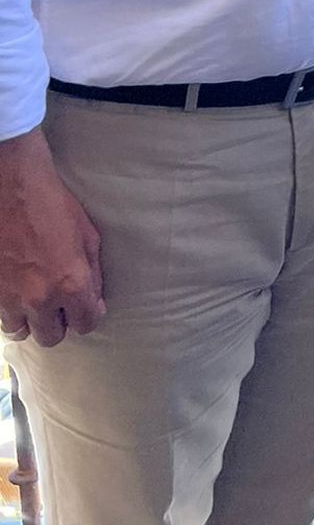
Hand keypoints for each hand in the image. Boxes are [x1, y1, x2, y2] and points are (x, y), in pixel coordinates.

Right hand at [0, 129, 104, 347]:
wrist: (11, 187)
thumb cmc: (53, 205)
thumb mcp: (88, 235)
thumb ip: (92, 273)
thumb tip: (93, 297)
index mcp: (71, 284)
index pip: (86, 324)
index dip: (89, 316)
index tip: (87, 306)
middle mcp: (40, 298)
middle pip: (52, 337)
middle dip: (59, 323)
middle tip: (60, 305)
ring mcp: (10, 297)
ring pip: (21, 331)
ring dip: (30, 320)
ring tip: (34, 301)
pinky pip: (1, 315)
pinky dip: (10, 308)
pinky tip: (16, 290)